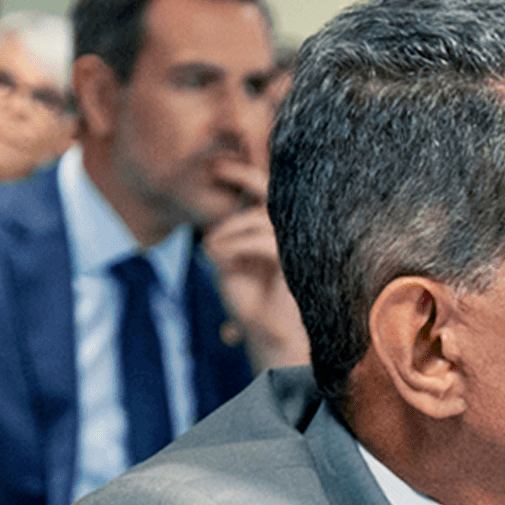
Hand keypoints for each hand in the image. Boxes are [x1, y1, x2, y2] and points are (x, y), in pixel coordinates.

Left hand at [200, 160, 309, 372]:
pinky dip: (234, 245)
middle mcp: (287, 233)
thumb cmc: (250, 304)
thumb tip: (217, 218)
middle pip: (270, 190)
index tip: (213, 167)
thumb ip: (227, 236)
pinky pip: (263, 242)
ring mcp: (295, 245)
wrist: (269, 337)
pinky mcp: (296, 262)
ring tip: (208, 248)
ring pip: (259, 219)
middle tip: (214, 167)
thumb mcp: (228, 263)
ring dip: (227, 230)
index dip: (241, 174)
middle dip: (242, 173)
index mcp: (272, 230)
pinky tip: (215, 255)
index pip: (262, 194)